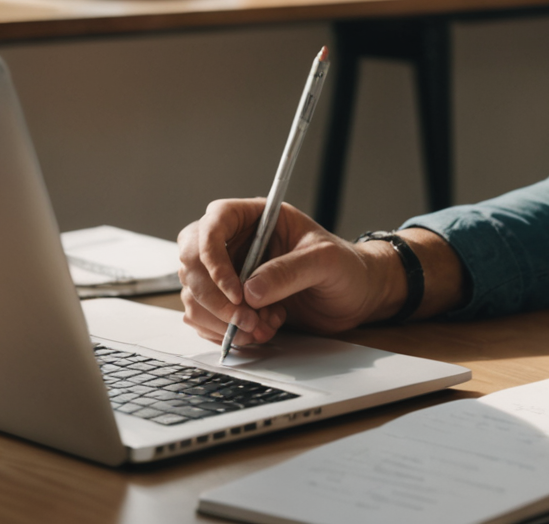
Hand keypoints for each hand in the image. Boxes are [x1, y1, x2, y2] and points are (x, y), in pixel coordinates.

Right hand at [176, 199, 396, 345]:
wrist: (355, 297)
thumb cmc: (346, 266)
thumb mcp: (326, 261)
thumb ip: (290, 271)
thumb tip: (250, 291)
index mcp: (257, 217)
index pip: (214, 221)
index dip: (213, 255)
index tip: (235, 290)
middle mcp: (236, 242)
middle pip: (192, 260)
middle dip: (215, 296)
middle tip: (246, 318)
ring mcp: (229, 272)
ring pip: (195, 294)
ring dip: (222, 319)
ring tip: (263, 327)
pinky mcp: (229, 301)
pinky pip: (205, 317)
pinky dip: (225, 331)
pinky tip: (259, 331)